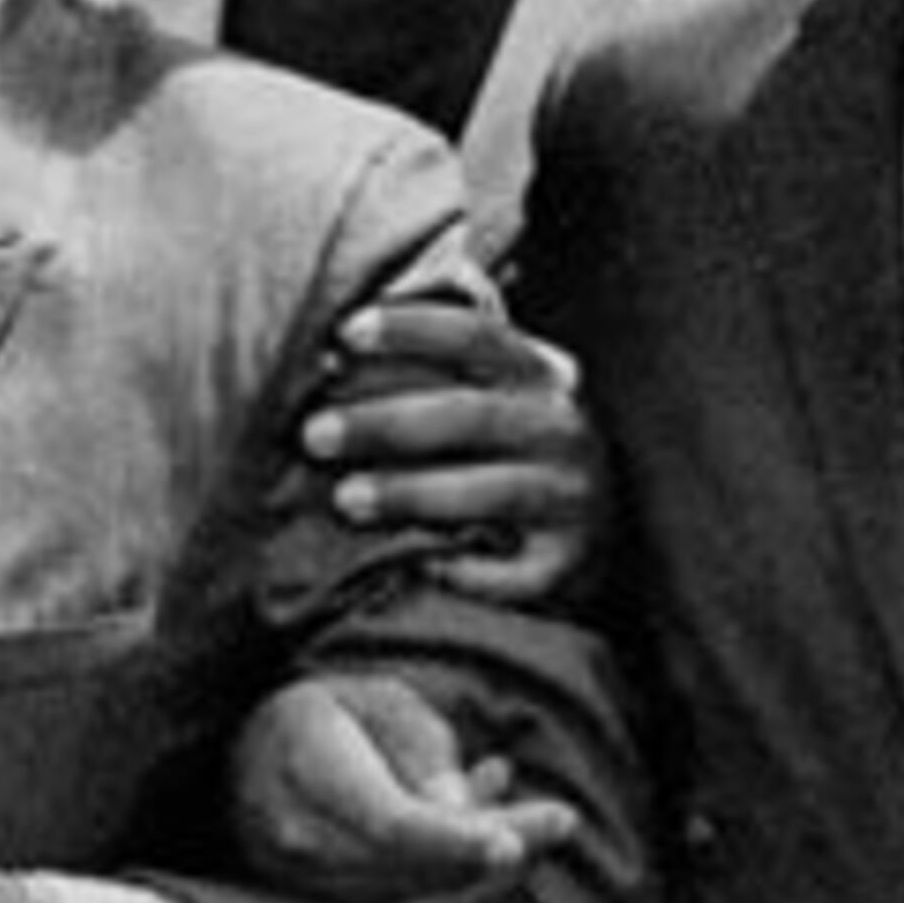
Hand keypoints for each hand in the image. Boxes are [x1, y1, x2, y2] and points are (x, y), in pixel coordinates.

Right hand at [232, 673, 578, 902]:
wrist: (249, 764)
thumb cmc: (325, 718)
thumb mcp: (375, 699)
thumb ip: (419, 745)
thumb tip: (458, 810)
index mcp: (305, 764)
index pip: (389, 822)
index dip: (456, 840)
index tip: (516, 841)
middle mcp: (295, 835)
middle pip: (413, 867)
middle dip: (495, 850)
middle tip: (558, 820)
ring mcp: (302, 884)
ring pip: (415, 897)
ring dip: (482, 866)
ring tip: (528, 816)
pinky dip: (457, 881)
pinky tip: (485, 838)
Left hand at [303, 299, 600, 607]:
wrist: (588, 536)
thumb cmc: (505, 455)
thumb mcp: (482, 400)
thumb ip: (424, 380)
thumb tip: (329, 368)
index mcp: (539, 373)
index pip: (477, 335)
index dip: (412, 329)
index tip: (346, 332)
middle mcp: (563, 430)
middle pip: (470, 415)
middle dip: (384, 423)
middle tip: (315, 435)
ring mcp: (573, 499)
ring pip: (489, 492)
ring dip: (409, 493)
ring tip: (346, 498)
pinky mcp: (567, 565)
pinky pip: (509, 572)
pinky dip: (460, 568)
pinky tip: (414, 563)